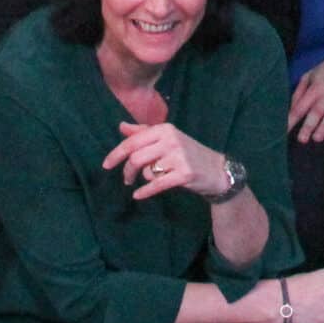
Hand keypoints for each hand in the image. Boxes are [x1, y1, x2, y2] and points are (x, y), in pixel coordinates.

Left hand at [101, 120, 222, 201]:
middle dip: (127, 171)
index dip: (116, 153)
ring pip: (147, 172)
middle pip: (136, 157)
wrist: (217, 170)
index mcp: (165, 129)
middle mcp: (171, 140)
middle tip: (126, 179)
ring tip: (151, 180)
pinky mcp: (184, 174)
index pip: (133, 141)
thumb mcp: (167, 138)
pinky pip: (156, 184)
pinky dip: (145, 192)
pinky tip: (138, 196)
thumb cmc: (188, 153)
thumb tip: (121, 126)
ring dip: (144, 179)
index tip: (106, 165)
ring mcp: (179, 157)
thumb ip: (144, 132)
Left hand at [287, 52, 323, 143]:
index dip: (291, 119)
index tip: (284, 131)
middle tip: (301, 139)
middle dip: (307, 127)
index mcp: (314, 89)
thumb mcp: (309, 75)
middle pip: (315, 113)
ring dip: (323, 129)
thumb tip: (291, 109)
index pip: (300, 107)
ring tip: (316, 139)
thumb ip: (299, 92)